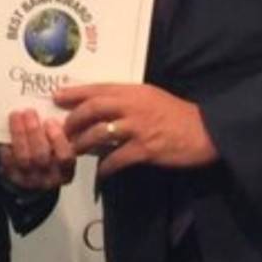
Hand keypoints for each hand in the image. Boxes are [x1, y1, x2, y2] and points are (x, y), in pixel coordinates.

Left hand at [0, 109, 76, 190]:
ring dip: (19, 133)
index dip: (58, 139)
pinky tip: (7, 130)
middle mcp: (48, 179)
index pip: (65, 157)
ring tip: (17, 116)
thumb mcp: (60, 151)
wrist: (31, 180)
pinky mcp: (11, 177)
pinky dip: (6, 143)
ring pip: (23, 157)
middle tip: (30, 112)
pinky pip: (7, 159)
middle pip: (41, 155)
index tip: (50, 121)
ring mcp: (28, 179)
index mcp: (65, 172)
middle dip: (34, 131)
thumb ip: (59, 136)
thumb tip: (49, 111)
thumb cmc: (49, 160)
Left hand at [54, 84, 217, 177]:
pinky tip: (100, 173)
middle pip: (93, 109)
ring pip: (99, 133)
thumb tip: (99, 106)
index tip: (56, 96)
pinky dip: (105, 168)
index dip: (75, 92)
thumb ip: (127, 100)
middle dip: (73, 120)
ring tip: (73, 151)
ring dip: (83, 144)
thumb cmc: (176, 113)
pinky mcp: (145, 149)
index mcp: (134, 91)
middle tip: (62, 130)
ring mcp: (138, 128)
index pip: (98, 88)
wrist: (206, 131)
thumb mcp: (151, 97)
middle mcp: (133, 106)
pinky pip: (116, 159)